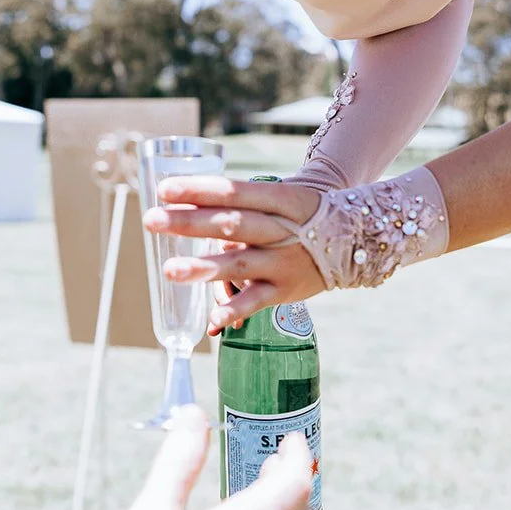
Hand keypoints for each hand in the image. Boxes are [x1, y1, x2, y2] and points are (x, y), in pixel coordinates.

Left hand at [142, 175, 325, 331]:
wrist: (358, 240)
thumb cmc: (303, 215)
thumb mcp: (280, 198)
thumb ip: (239, 203)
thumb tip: (183, 203)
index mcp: (279, 198)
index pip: (233, 191)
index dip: (199, 190)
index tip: (164, 189)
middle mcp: (281, 228)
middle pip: (231, 223)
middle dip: (189, 222)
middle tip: (151, 219)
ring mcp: (283, 260)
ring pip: (239, 263)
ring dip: (203, 267)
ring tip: (170, 269)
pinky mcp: (286, 289)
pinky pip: (256, 300)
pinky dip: (234, 308)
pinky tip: (211, 319)